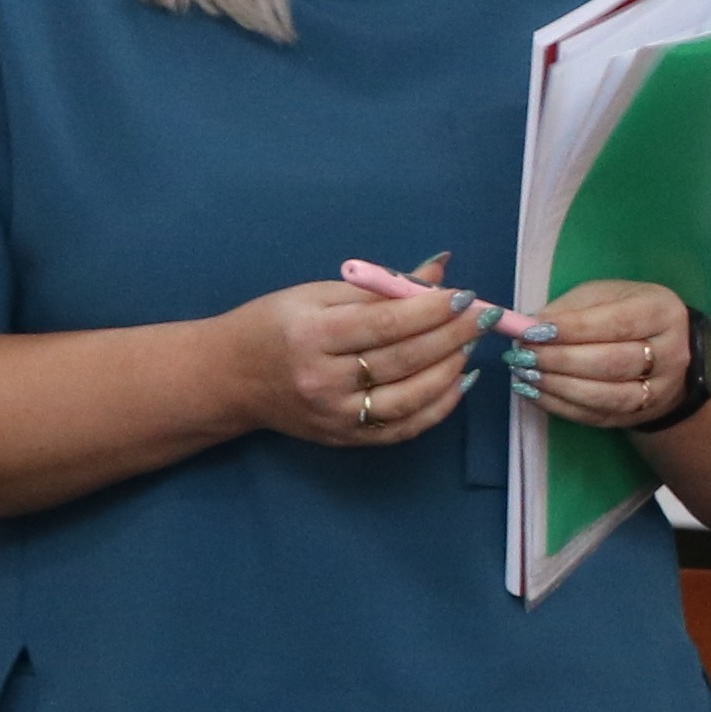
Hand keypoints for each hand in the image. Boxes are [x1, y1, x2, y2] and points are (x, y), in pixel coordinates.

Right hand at [240, 274, 483, 449]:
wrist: (230, 378)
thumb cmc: (274, 325)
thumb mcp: (317, 294)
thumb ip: (379, 288)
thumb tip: (440, 272)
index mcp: (312, 335)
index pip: (384, 324)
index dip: (430, 311)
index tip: (463, 296)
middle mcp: (322, 381)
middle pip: (402, 361)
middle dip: (450, 337)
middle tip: (481, 318)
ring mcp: (334, 416)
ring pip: (408, 400)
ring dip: (449, 371)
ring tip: (469, 345)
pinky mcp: (344, 439)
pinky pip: (403, 428)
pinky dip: (438, 407)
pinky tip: (457, 380)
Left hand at [526, 280, 700, 434]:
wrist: (667, 354)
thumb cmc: (627, 315)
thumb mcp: (606, 296)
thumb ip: (571, 309)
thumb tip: (530, 328)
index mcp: (662, 313)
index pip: (617, 323)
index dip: (573, 329)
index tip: (533, 331)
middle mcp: (671, 354)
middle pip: (612, 363)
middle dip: (560, 360)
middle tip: (522, 355)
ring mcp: (659, 391)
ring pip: (606, 396)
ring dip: (559, 387)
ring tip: (524, 374)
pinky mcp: (640, 416)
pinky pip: (597, 417)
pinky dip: (561, 407)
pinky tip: (534, 393)